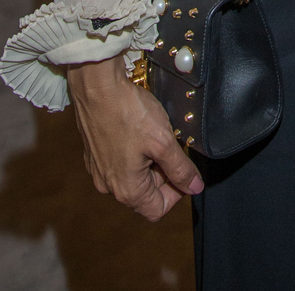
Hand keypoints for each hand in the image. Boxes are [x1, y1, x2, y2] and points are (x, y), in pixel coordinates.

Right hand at [67, 55, 203, 220]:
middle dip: (164, 174)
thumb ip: (180, 168)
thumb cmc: (128, 113)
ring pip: (134, 177)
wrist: (97, 87)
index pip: (157, 210)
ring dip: (150, 162)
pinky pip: (121, 163)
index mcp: (126, 189)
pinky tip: (141, 130)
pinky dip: (135, 153)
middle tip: (173, 146)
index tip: (184, 170)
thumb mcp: (163, 141)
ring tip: (157, 135)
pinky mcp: (95, 154)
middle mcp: (109, 186)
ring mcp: (99, 170)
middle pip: (145, 194)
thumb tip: (195, 188)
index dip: (176, 193)